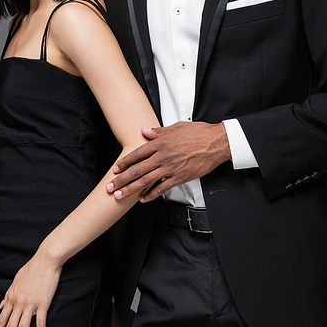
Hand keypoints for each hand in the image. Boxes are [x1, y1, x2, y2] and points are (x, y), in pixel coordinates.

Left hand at [0, 253, 61, 326]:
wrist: (46, 260)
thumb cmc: (32, 268)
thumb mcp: (16, 280)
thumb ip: (8, 294)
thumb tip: (1, 306)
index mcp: (12, 297)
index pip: (2, 319)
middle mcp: (19, 303)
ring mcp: (30, 304)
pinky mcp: (43, 304)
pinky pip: (40, 323)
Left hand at [106, 121, 230, 201]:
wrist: (215, 142)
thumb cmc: (198, 133)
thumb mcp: (175, 127)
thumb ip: (158, 131)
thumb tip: (144, 131)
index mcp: (161, 143)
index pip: (137, 153)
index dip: (124, 162)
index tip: (115, 168)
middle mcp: (163, 156)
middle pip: (138, 169)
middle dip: (122, 179)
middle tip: (111, 186)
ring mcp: (171, 168)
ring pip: (146, 180)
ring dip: (131, 188)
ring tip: (120, 195)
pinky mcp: (180, 177)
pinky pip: (162, 188)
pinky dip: (151, 194)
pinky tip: (143, 199)